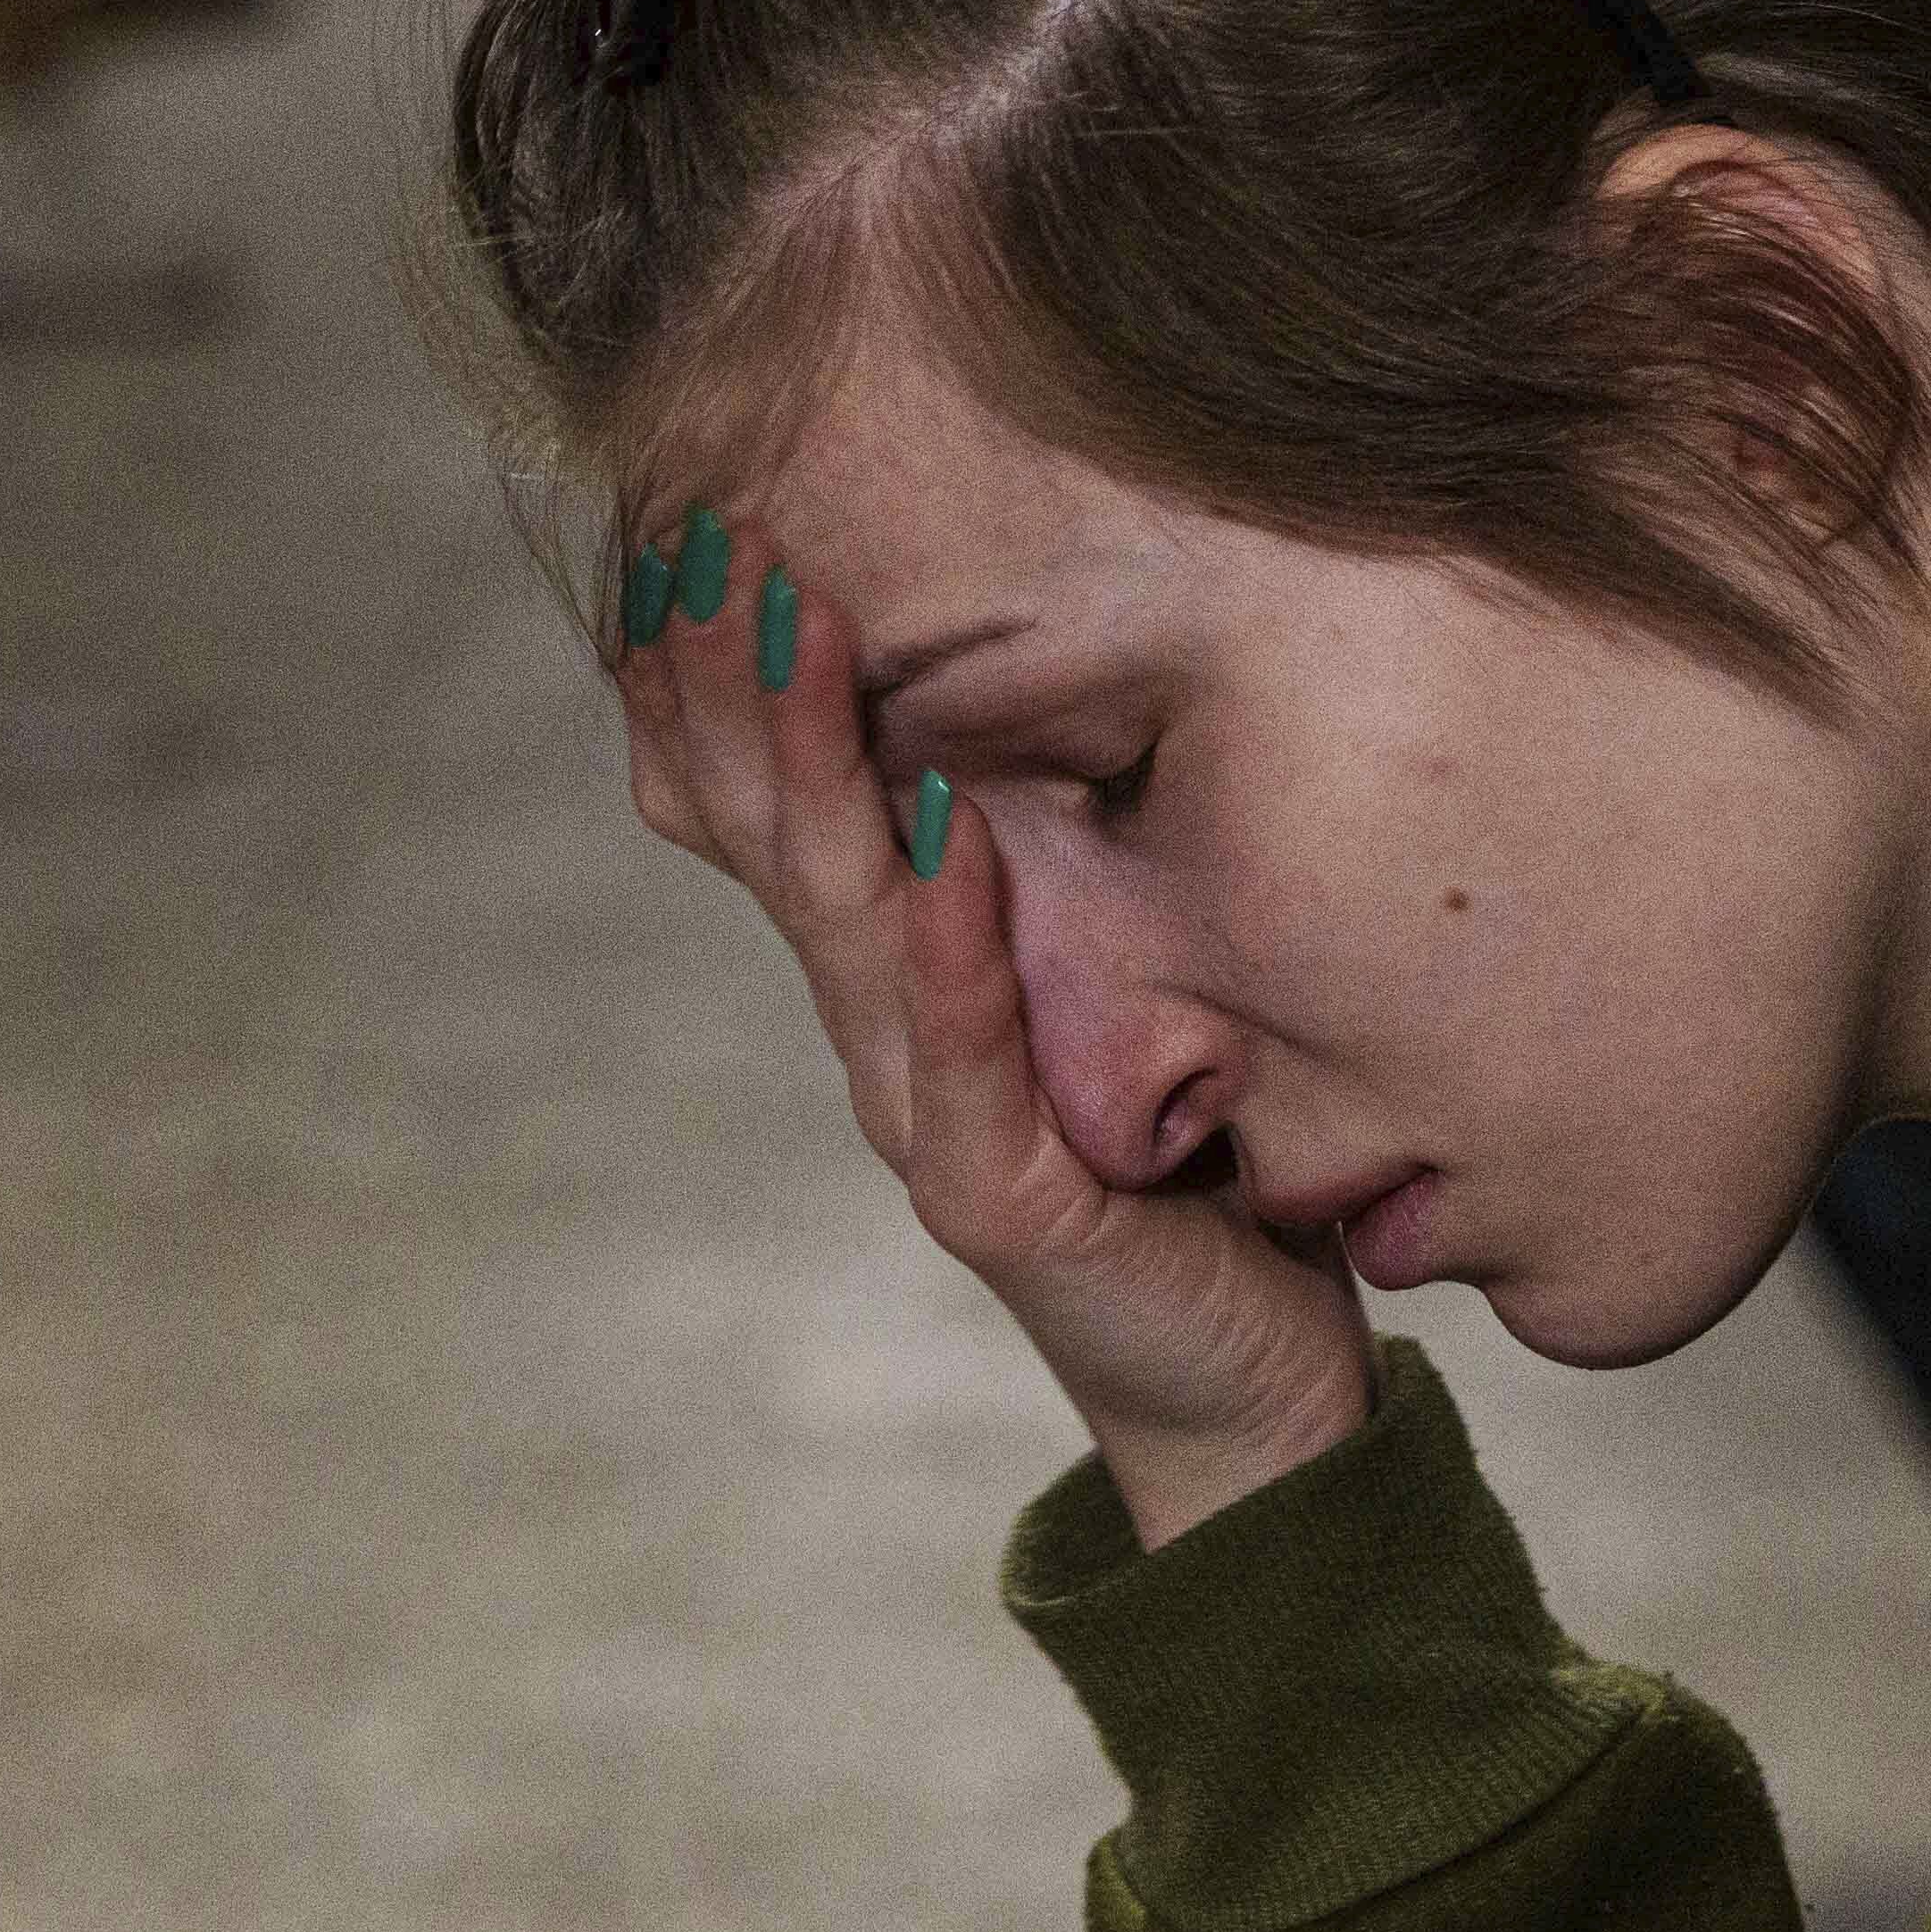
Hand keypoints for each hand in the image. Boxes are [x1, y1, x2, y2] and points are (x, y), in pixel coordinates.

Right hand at [619, 536, 1375, 1550]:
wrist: (1242, 1395)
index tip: (687, 537)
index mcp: (896, 985)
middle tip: (711, 536)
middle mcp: (885, 1038)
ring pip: (845, 914)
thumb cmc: (1183, 1172)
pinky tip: (939, 837)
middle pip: (780, 837)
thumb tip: (1009, 708)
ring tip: (797, 627)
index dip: (716, 687)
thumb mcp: (1093, 990)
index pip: (771, 813)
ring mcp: (929, 1117)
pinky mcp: (1001, 1197)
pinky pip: (966, 1046)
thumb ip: (1029, 879)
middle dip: (742, 683)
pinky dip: (950, 937)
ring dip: (819, 763)